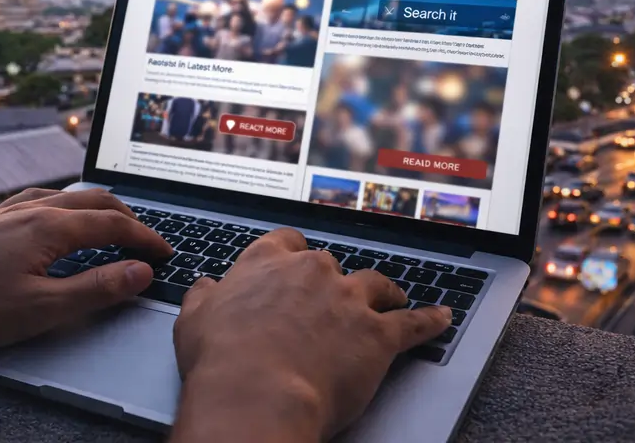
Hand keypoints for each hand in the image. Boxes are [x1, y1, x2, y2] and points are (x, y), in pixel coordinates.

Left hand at [0, 188, 172, 351]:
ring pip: (72, 195)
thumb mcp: (40, 309)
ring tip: (118, 227)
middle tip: (151, 244)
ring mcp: (12, 210)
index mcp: (52, 227)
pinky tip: (62, 214)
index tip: (167, 255)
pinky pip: (46, 197)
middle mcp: (35, 208)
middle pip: (99, 202)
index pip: (116, 226)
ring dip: (103, 209)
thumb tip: (139, 272)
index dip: (147, 240)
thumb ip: (95, 290)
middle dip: (132, 220)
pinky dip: (71, 204)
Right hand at [171, 229, 450, 442]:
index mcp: (267, 262)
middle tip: (333, 298)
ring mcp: (349, 299)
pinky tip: (440, 318)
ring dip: (384, 291)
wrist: (256, 393)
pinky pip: (413, 323)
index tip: (296, 261)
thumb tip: (205, 286)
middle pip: (331, 264)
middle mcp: (312, 271)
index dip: (293, 253)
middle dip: (334, 281)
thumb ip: (204, 297)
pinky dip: (429, 320)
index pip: (286, 242)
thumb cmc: (221, 360)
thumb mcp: (194, 319)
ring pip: (376, 284)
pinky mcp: (378, 334)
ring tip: (393, 297)